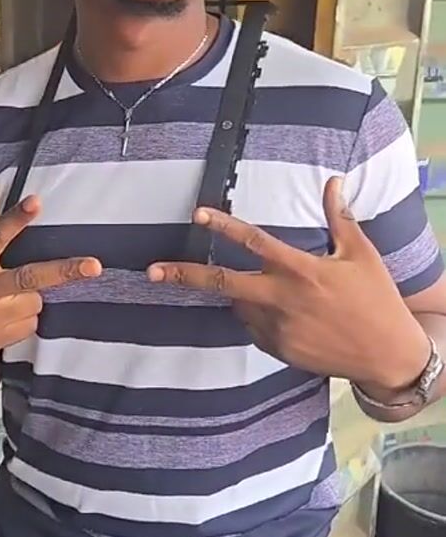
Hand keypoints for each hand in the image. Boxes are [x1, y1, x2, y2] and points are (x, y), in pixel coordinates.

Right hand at [0, 186, 101, 362]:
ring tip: (6, 294)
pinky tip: (2, 314)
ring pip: (35, 301)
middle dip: (64, 271)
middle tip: (95, 266)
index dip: (16, 219)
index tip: (37, 202)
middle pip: (29, 278)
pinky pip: (30, 324)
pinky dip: (24, 316)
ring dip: (31, 295)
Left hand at [148, 177, 429, 389]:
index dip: (224, 226)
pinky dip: (260, 316)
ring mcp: (276, 328)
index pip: (254, 241)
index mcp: (301, 270)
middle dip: (183, 276)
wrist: (386, 355)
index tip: (198, 214)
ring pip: (240, 304)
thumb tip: (333, 181)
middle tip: (151, 272)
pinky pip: (255, 327)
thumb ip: (339, 218)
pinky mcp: (277, 349)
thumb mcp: (361, 254)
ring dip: (244, 294)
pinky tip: (289, 315)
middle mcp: (282, 299)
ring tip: (281, 293)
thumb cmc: (376, 299)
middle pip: (222, 284)